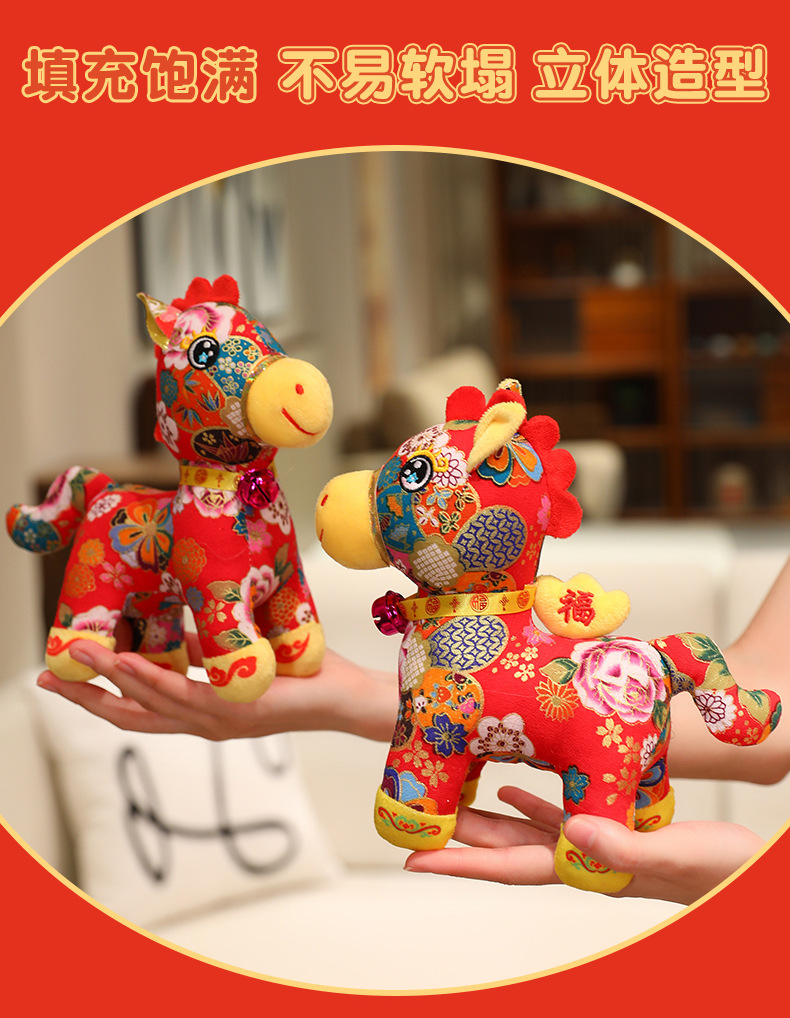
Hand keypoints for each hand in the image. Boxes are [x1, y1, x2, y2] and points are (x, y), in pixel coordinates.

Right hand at [36, 631, 397, 742]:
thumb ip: (204, 646)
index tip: (60, 675)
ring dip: (109, 679)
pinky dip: (150, 680)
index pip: (136, 706)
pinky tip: (125, 663)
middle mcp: (201, 722)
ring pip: (148, 703)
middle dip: (85, 697)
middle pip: (128, 714)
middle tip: (45, 677)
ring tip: (76, 656)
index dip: (96, 694)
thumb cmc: (299, 673)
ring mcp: (216, 721)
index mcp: (200, 710)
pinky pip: (184, 695)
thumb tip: (171, 621)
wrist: (347, 695)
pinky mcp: (236, 712)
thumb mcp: (238, 654)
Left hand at [403, 785, 764, 904]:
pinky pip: (555, 810)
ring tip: (446, 802)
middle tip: (414, 823)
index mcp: (588, 868)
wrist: (749, 869)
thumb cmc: (721, 870)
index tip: (414, 860)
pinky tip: (508, 783)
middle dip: (458, 838)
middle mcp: (581, 858)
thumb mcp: (674, 855)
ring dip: (484, 817)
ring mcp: (593, 843)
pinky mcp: (610, 824)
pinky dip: (527, 799)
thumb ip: (622, 848)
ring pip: (522, 828)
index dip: (461, 864)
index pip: (510, 867)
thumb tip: (569, 834)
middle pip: (504, 848)